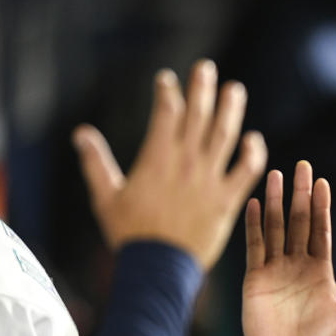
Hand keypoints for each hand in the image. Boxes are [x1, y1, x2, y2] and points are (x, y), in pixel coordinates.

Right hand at [73, 59, 266, 269]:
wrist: (157, 267)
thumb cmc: (130, 234)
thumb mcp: (106, 197)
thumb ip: (97, 163)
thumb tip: (81, 133)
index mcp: (156, 159)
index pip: (166, 114)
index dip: (167, 93)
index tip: (168, 80)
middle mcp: (186, 164)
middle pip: (198, 117)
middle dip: (202, 89)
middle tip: (207, 68)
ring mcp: (210, 180)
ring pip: (225, 136)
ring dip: (231, 110)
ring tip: (235, 90)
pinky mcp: (228, 200)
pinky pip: (247, 171)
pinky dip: (254, 154)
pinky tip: (255, 139)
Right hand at [242, 161, 335, 335]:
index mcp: (320, 271)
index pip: (320, 231)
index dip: (320, 207)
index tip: (321, 183)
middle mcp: (297, 265)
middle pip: (298, 222)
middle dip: (299, 195)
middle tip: (301, 166)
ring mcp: (275, 270)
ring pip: (275, 228)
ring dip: (276, 203)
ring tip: (275, 176)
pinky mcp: (255, 279)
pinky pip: (254, 247)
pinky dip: (254, 226)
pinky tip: (255, 204)